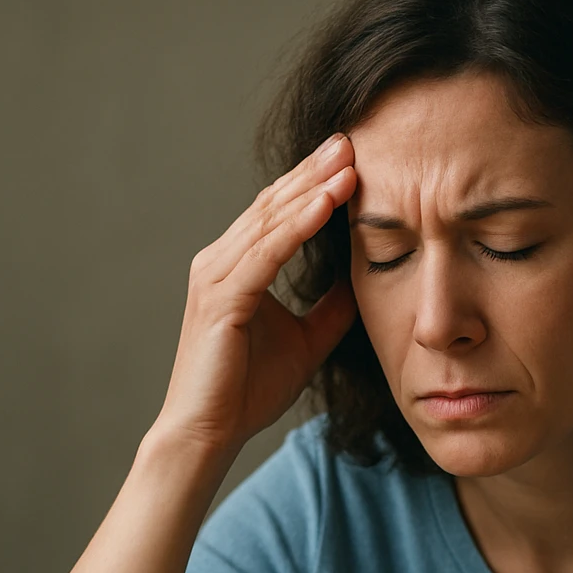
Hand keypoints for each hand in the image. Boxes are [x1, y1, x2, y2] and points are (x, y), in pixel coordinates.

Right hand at [154, 133, 357, 459]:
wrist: (208, 434)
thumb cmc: (247, 390)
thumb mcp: (307, 339)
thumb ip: (331, 307)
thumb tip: (363, 278)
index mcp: (237, 267)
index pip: (279, 212)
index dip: (314, 182)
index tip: (353, 155)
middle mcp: (220, 262)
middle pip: (274, 203)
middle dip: (314, 170)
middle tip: (352, 138)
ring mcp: (216, 277)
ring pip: (270, 221)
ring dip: (311, 189)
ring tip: (348, 161)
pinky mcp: (221, 299)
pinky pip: (265, 253)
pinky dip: (297, 226)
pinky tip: (326, 203)